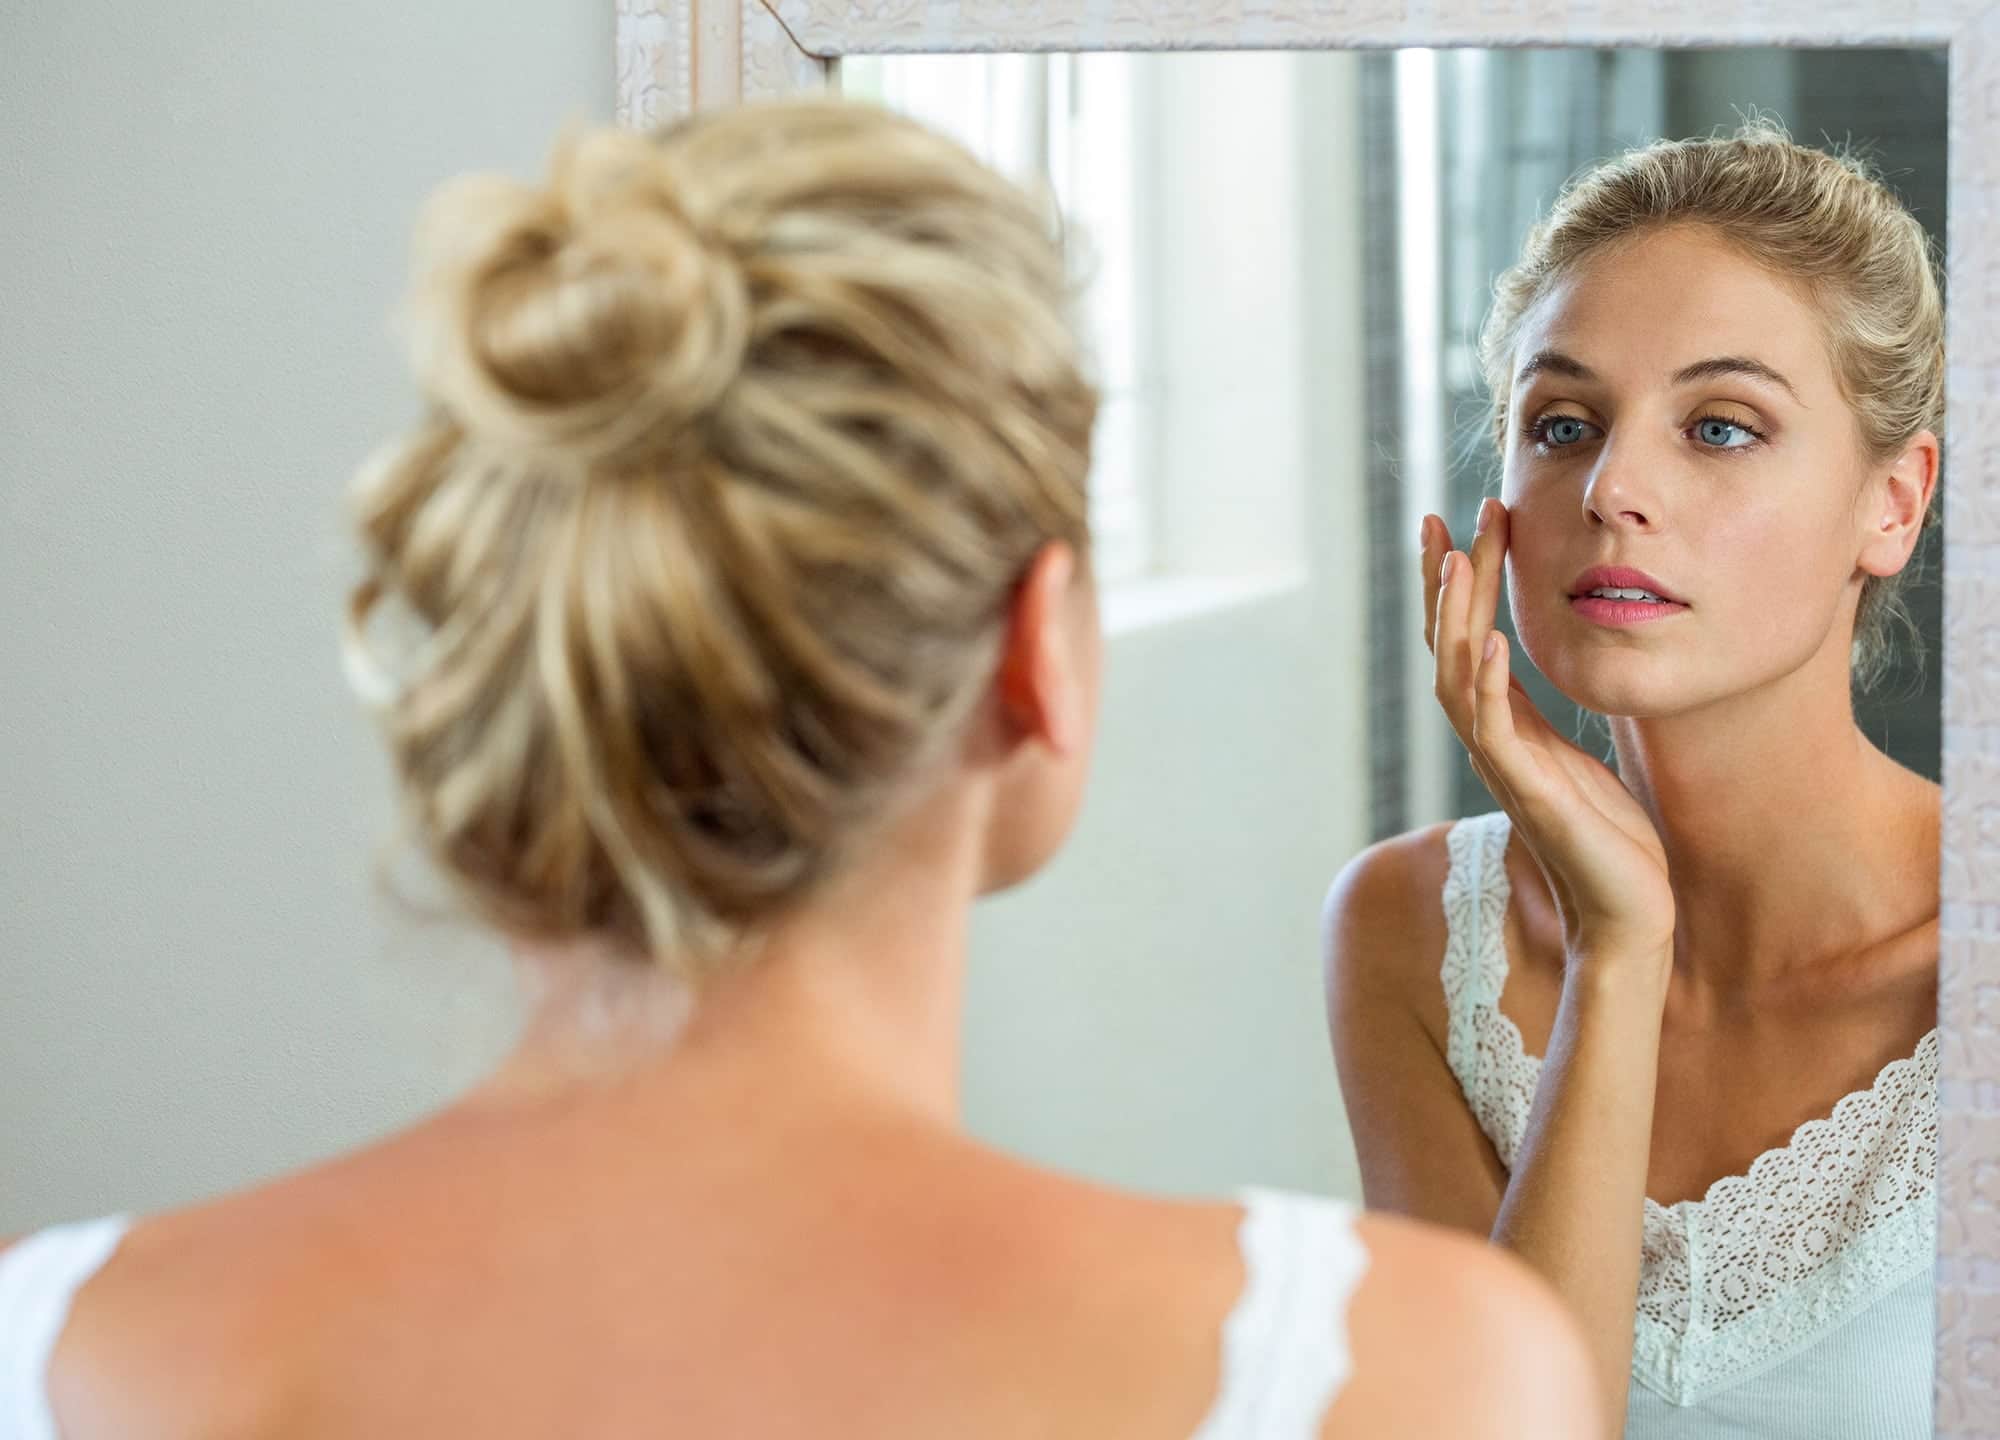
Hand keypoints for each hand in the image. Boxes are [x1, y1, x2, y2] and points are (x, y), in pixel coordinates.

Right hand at [1423, 501, 1674, 961]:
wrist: (1629, 914)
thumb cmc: (1613, 843)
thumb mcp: (1580, 762)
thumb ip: (1551, 723)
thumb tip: (1549, 677)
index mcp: (1506, 729)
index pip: (1465, 642)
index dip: (1457, 585)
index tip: (1461, 523)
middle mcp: (1493, 741)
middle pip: (1449, 647)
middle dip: (1447, 582)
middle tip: (1446, 519)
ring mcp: (1505, 767)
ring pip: (1458, 679)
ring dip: (1456, 618)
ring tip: (1460, 559)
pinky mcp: (1530, 793)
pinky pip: (1496, 730)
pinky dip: (1489, 684)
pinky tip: (1494, 642)